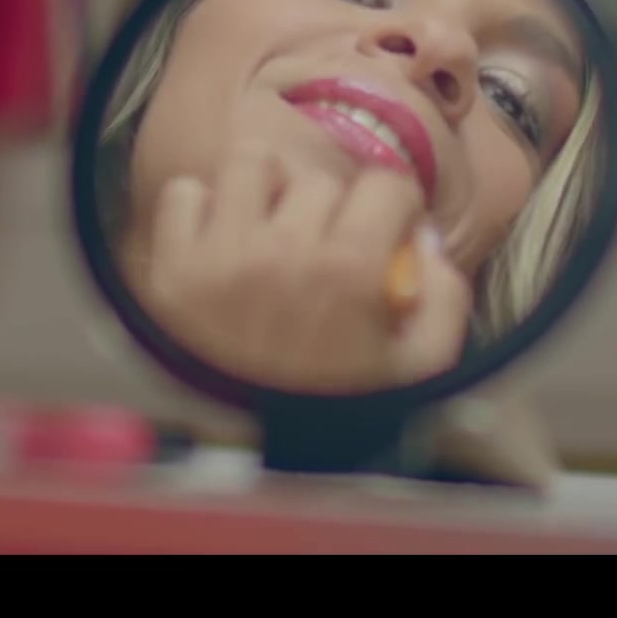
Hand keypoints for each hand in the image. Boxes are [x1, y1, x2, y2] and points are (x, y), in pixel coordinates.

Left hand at [134, 145, 471, 393]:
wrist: (249, 452)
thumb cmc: (337, 407)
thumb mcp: (421, 369)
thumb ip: (445, 299)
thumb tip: (424, 242)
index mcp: (349, 271)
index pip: (385, 185)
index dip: (394, 207)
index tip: (385, 228)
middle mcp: (283, 253)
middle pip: (320, 180)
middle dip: (332, 209)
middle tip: (326, 246)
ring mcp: (220, 257)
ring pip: (250, 165)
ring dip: (265, 190)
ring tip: (270, 228)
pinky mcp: (171, 268)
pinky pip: (184, 194)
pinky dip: (200, 210)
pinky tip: (220, 243)